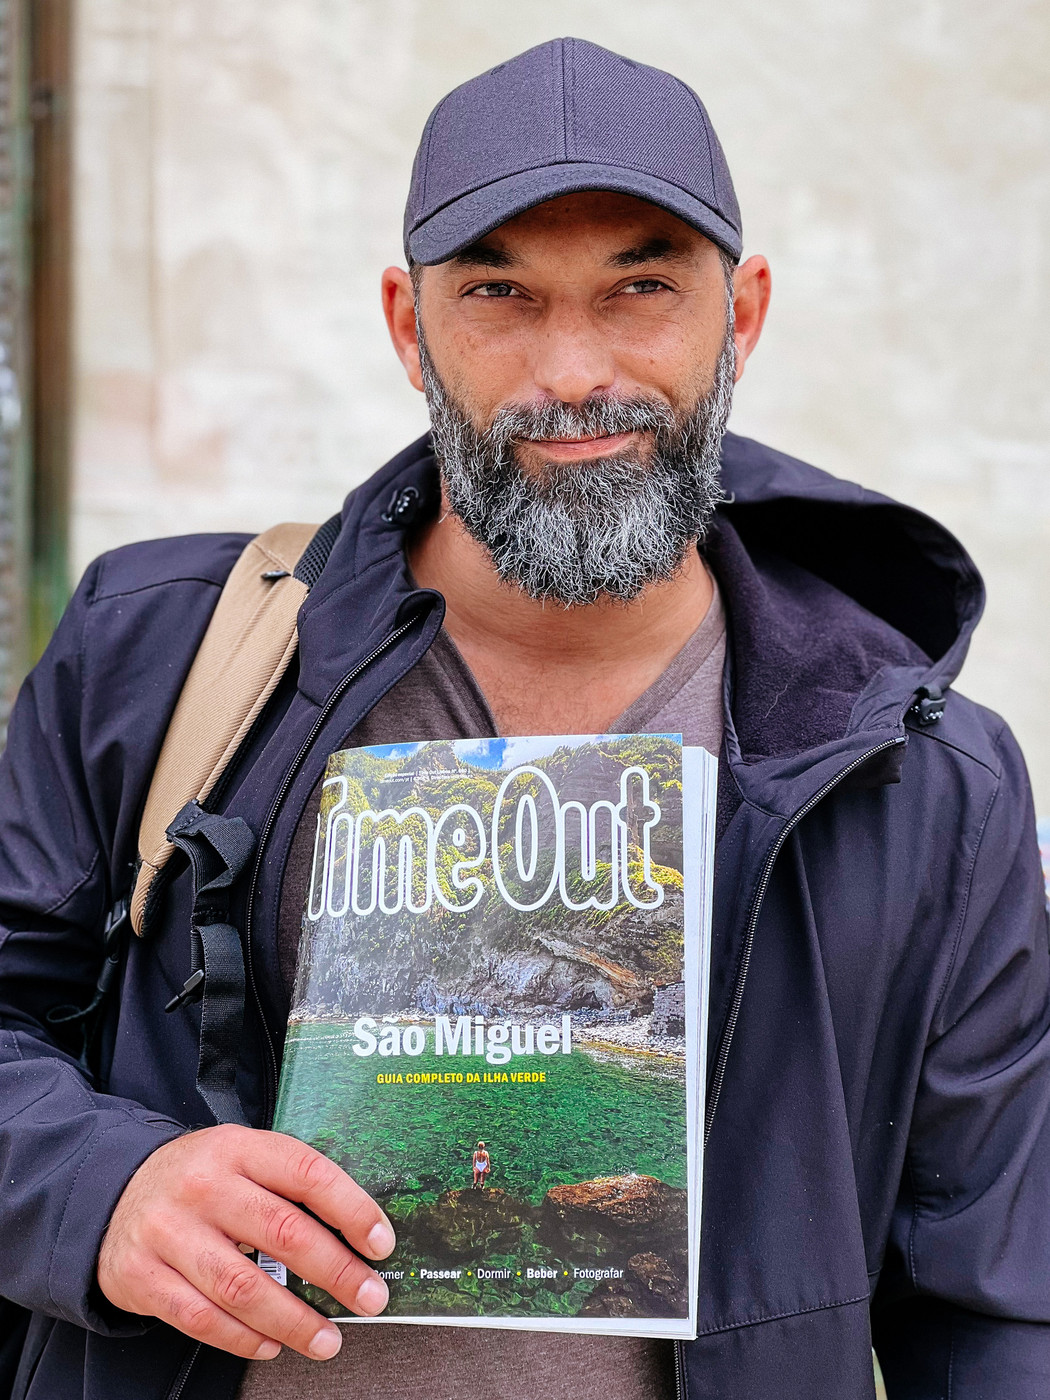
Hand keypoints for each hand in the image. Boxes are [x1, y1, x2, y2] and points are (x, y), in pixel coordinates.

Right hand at [97, 1125, 394, 1361]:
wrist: (112, 1191)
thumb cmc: (201, 1179)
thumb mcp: (240, 1157)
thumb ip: (288, 1184)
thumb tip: (359, 1230)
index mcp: (238, 1148)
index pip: (307, 1173)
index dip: (352, 1208)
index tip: (382, 1243)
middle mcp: (203, 1185)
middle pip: (282, 1232)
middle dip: (336, 1272)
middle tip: (370, 1299)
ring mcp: (168, 1231)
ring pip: (242, 1286)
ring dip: (294, 1320)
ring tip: (329, 1339)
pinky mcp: (142, 1276)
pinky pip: (201, 1318)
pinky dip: (243, 1339)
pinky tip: (273, 1345)